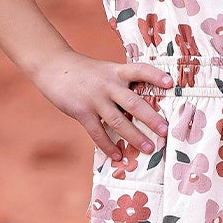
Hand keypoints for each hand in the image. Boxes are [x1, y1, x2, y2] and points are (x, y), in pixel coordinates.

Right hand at [32, 51, 171, 159]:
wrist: (53, 66)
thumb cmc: (84, 72)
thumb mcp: (105, 70)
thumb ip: (120, 84)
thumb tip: (140, 105)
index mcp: (116, 72)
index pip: (140, 70)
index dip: (155, 76)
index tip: (170, 83)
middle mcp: (108, 85)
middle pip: (133, 102)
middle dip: (151, 118)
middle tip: (165, 130)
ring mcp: (95, 99)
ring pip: (118, 121)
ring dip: (134, 136)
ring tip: (148, 149)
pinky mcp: (82, 111)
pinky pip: (98, 132)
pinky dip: (108, 146)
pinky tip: (118, 155)